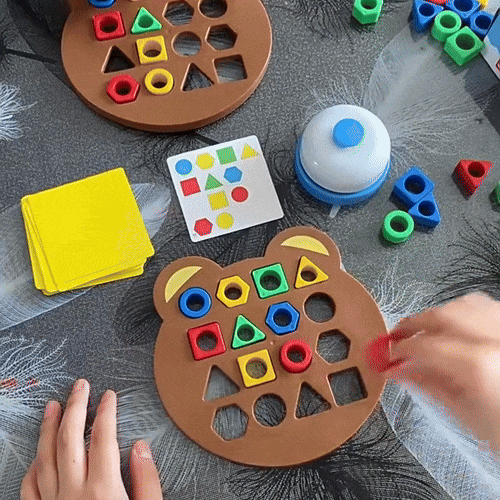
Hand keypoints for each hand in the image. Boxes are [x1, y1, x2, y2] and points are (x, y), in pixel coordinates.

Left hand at [21, 379, 162, 499]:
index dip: (105, 411)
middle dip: (75, 407)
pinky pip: (29, 487)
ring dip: (47, 427)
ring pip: (44, 457)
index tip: (110, 396)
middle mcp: (72, 494)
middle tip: (80, 386)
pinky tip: (37, 454)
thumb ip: (146, 481)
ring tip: (52, 406)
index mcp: (102, 491)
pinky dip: (33, 465)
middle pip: (69, 439)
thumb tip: (140, 446)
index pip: (102, 437)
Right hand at [366, 293, 499, 451]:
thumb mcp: (464, 416)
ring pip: (464, 304)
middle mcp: (493, 341)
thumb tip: (398, 371)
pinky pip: (485, 307)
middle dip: (412, 325)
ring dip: (439, 316)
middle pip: (441, 316)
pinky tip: (456, 329)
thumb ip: (428, 387)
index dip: (398, 348)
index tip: (388, 355)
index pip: (423, 345)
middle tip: (396, 337)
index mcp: (477, 366)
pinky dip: (465, 313)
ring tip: (425, 331)